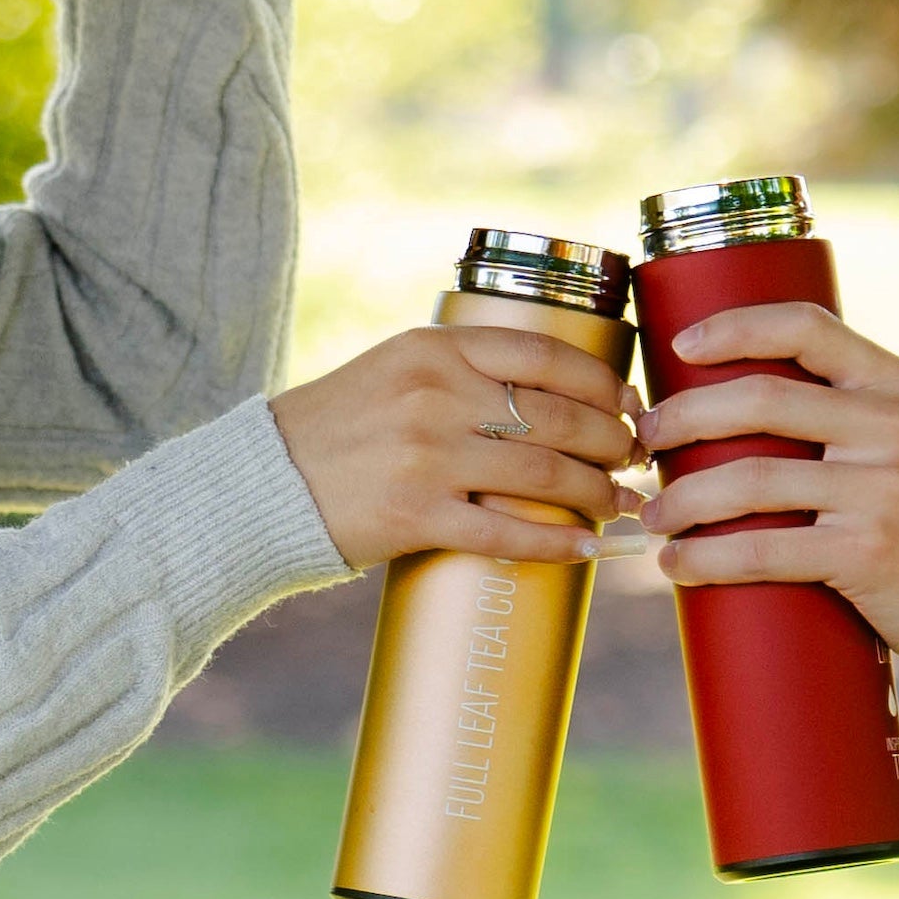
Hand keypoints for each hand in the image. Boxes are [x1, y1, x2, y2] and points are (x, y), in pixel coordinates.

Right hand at [270, 327, 648, 569]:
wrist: (262, 485)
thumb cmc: (339, 429)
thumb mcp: (395, 370)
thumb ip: (461, 372)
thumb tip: (547, 395)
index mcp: (434, 349)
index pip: (544, 355)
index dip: (602, 383)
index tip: (630, 405)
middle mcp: (435, 395)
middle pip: (557, 417)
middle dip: (614, 442)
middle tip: (637, 460)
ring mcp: (426, 457)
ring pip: (544, 474)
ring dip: (598, 493)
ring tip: (624, 505)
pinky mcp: (415, 516)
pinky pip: (507, 532)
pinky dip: (557, 543)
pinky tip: (586, 549)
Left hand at [635, 302, 898, 715]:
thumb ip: (852, 424)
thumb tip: (746, 417)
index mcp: (896, 388)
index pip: (806, 328)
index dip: (734, 328)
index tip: (680, 346)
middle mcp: (890, 426)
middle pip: (758, 400)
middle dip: (683, 419)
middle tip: (643, 442)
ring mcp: (881, 488)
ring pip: (749, 480)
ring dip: (682, 500)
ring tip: (651, 517)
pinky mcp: (867, 552)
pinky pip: (763, 550)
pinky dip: (706, 559)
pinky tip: (676, 567)